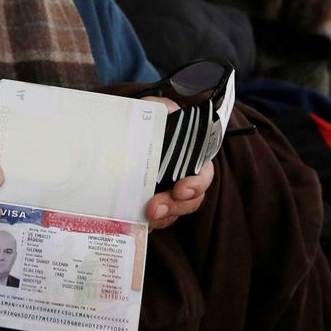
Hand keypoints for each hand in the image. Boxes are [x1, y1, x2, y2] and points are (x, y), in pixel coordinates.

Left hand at [139, 96, 214, 230]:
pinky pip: (155, 221)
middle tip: (154, 209)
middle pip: (189, 201)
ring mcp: (167, 194)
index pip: (202, 175)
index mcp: (191, 157)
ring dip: (161, 218)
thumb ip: (162, 107)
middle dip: (174, 207)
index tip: (180, 189)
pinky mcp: (150, 205)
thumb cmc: (147, 121)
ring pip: (173, 213)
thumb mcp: (155, 108)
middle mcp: (183, 178)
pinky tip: (136, 223)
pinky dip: (148, 224)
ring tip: (145, 217)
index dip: (195, 185)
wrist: (127, 134)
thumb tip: (164, 109)